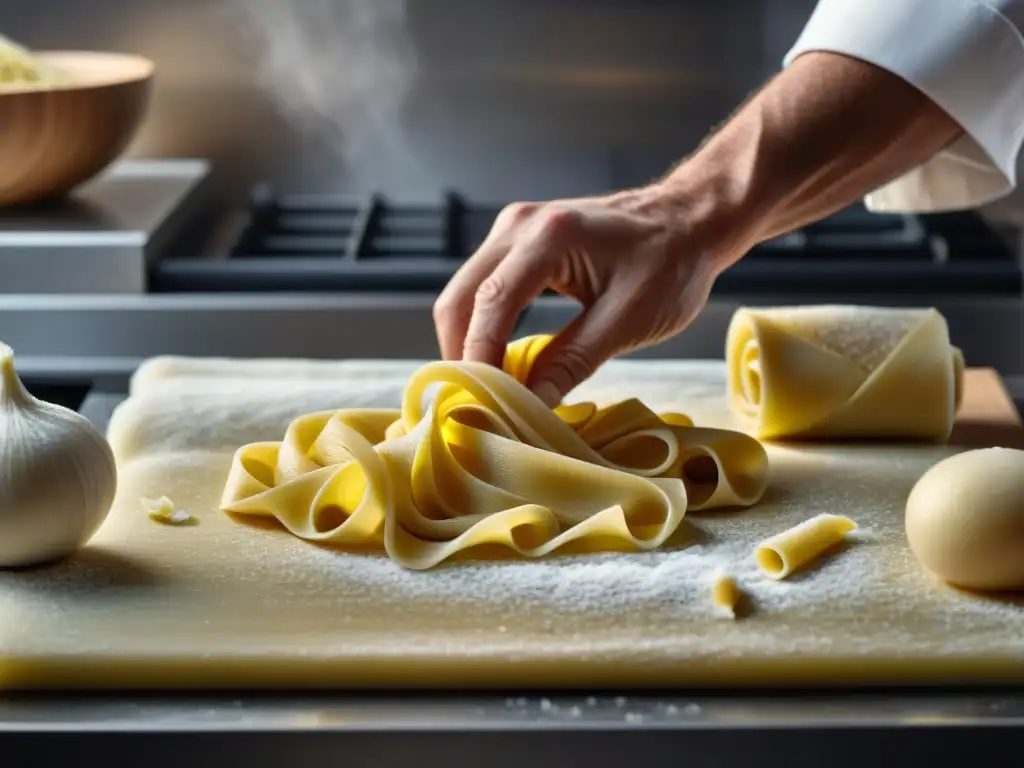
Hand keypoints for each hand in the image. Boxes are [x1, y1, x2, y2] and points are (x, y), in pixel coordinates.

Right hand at [432, 182, 737, 405]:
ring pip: (465, 294)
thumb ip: (572, 361)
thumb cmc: (672, 264)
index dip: (479, 359)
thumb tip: (529, 402)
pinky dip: (482, 326)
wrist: (689, 219)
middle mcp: (519, 224)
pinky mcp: (518, 240)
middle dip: (462, 355)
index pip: (490, 305)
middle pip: (460, 298)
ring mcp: (513, 228)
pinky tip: (499, 361)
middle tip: (475, 406)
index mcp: (549, 236)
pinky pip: (483, 288)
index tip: (481, 406)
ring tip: (487, 391)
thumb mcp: (628, 320)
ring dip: (469, 342)